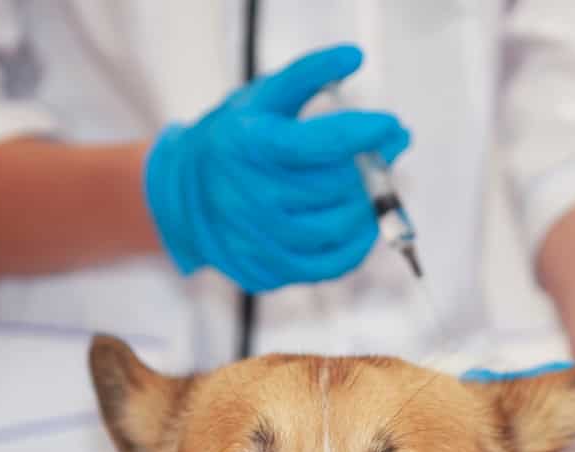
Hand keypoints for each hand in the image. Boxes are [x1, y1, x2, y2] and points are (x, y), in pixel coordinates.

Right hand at [143, 44, 409, 292]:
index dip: (365, 133)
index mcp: (248, 147)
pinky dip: (356, 244)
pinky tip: (362, 222)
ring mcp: (258, 240)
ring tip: (376, 183)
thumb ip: (306, 75)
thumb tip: (354, 57)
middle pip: (335, 188)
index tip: (391, 124)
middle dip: (375, 165)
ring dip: (369, 206)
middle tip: (392, 147)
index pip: (320, 144)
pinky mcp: (268, 272)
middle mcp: (250, 197)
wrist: (182, 196)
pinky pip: (329, 265)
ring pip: (337, 229)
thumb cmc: (235, 139)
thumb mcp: (261, 99)